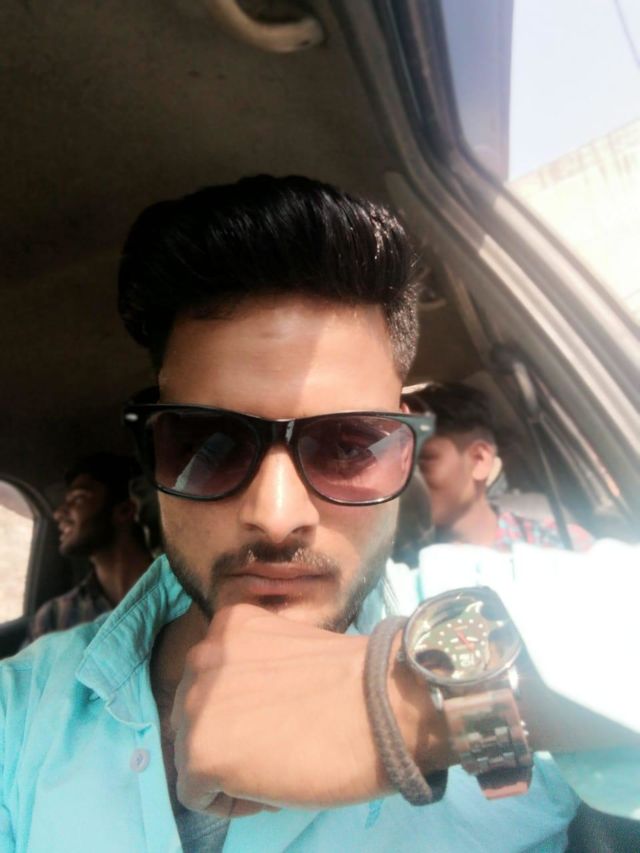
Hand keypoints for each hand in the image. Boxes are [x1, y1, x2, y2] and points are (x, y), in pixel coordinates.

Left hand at [171, 604, 442, 815]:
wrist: (383, 707)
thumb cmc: (354, 681)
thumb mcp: (289, 650)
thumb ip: (254, 665)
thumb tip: (244, 704)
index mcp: (228, 624)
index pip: (212, 680)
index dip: (244, 710)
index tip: (281, 721)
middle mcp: (202, 656)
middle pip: (195, 716)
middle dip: (232, 735)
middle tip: (279, 746)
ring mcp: (196, 703)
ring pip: (191, 754)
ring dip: (230, 768)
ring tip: (279, 766)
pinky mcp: (199, 751)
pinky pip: (197, 794)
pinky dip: (232, 803)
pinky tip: (274, 788)